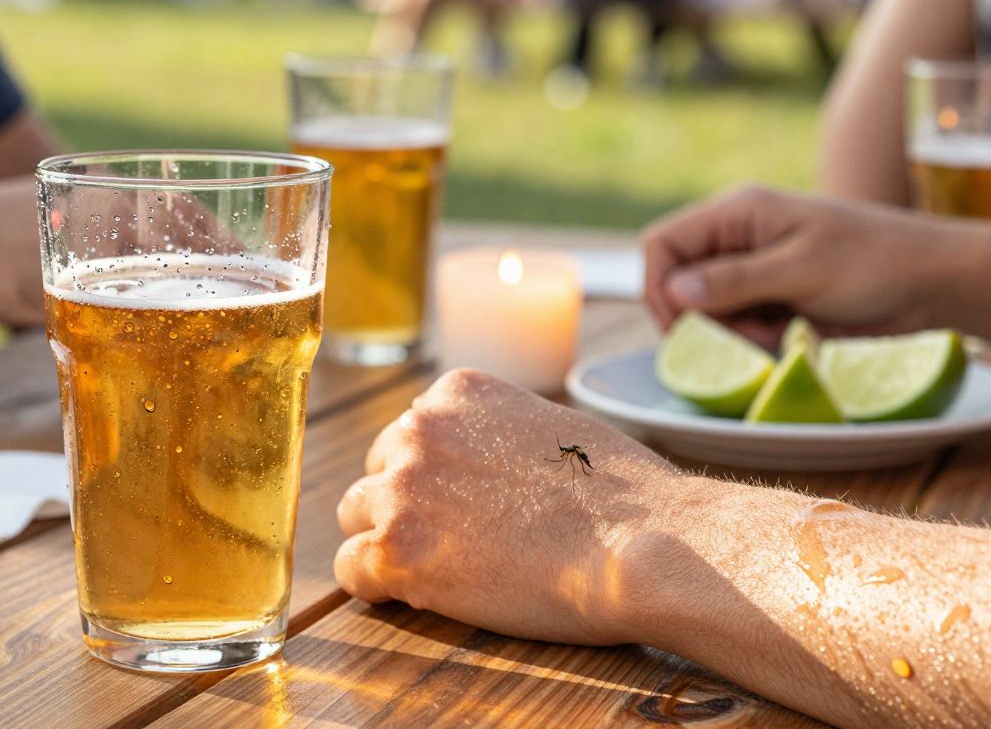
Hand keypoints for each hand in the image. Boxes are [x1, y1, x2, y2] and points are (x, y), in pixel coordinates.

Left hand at [333, 369, 690, 645]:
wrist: (640, 545)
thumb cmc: (622, 496)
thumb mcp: (553, 427)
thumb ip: (498, 434)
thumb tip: (485, 466)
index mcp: (457, 392)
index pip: (412, 432)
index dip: (434, 475)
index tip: (463, 503)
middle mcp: (419, 428)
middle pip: (378, 470)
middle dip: (405, 503)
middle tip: (453, 541)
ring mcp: (402, 488)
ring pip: (354, 516)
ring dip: (387, 541)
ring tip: (440, 571)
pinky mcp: (395, 551)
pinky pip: (350, 570)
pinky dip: (377, 588)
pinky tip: (420, 597)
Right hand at [641, 186, 963, 346]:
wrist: (932, 282)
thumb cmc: (873, 264)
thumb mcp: (801, 270)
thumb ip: (734, 280)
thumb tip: (671, 290)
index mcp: (738, 211)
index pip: (662, 244)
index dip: (658, 287)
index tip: (681, 327)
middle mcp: (736, 236)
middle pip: (676, 282)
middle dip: (700, 317)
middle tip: (744, 336)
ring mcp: (753, 268)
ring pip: (703, 309)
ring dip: (728, 333)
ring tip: (776, 335)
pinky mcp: (770, 297)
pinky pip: (734, 323)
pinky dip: (749, 338)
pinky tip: (787, 337)